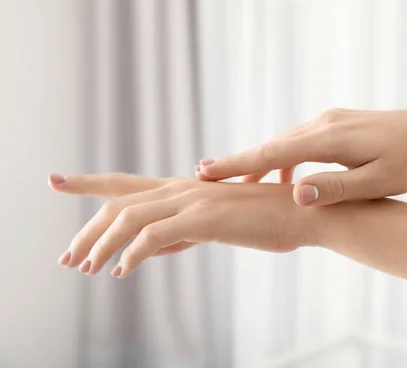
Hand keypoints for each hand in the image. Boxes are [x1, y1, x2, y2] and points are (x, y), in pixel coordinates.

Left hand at [49, 173, 310, 277]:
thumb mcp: (216, 227)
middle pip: (118, 202)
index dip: (88, 182)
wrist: (304, 213)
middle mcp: (182, 188)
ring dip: (101, 245)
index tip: (56, 181)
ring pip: (129, 218)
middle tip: (67, 257)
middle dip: (85, 230)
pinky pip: (155, 237)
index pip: (126, 183)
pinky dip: (132, 254)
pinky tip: (122, 272)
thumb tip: (152, 249)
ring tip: (86, 269)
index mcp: (184, 189)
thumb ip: (181, 234)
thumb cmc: (267, 220)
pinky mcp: (204, 218)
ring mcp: (192, 200)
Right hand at [196, 108, 406, 205]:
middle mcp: (324, 124)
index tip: (205, 172)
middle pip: (272, 146)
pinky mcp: (337, 123)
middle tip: (204, 179)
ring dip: (262, 162)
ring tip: (238, 185)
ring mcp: (330, 120)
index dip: (238, 164)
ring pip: (285, 144)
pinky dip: (286, 158)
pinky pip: (301, 141)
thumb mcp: (379, 182)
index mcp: (331, 139)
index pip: (273, 153)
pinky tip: (285, 179)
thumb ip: (336, 188)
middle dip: (240, 163)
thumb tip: (295, 194)